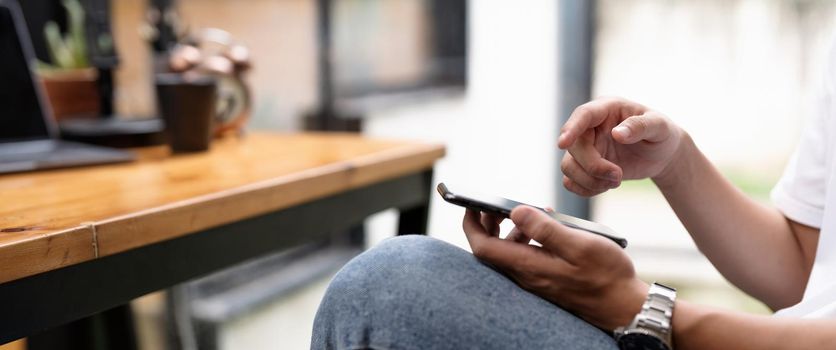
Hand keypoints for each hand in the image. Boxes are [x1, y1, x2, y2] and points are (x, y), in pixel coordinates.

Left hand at [462, 207, 647, 329]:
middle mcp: (526, 275)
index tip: (471, 206)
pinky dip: (529, 239)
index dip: (472, 225)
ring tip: (533, 212)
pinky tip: (548, 229)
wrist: (624, 306)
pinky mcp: (546, 280)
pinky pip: (526, 257)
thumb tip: (516, 211)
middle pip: (492, 249)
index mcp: (528, 266)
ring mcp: (535, 279)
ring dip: (513, 229)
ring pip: (510, 252)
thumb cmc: (607, 276)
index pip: (484, 247)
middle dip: (487, 224)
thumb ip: (545, 229)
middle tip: (495, 206)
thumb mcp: (579, 245)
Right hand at [558, 97, 685, 195]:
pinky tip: (606, 186)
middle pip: (574, 147)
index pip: (583, 115)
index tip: (563, 143)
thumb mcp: (659, 126)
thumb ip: (640, 126)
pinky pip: (571, 182)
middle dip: (593, 167)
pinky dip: (585, 189)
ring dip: (590, 180)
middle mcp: (590, 127)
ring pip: (568, 167)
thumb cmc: (661, 134)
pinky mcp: (584, 167)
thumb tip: (618, 133)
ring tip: (616, 182)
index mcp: (606, 109)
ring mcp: (585, 148)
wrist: (661, 154)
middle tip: (618, 176)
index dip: (571, 129)